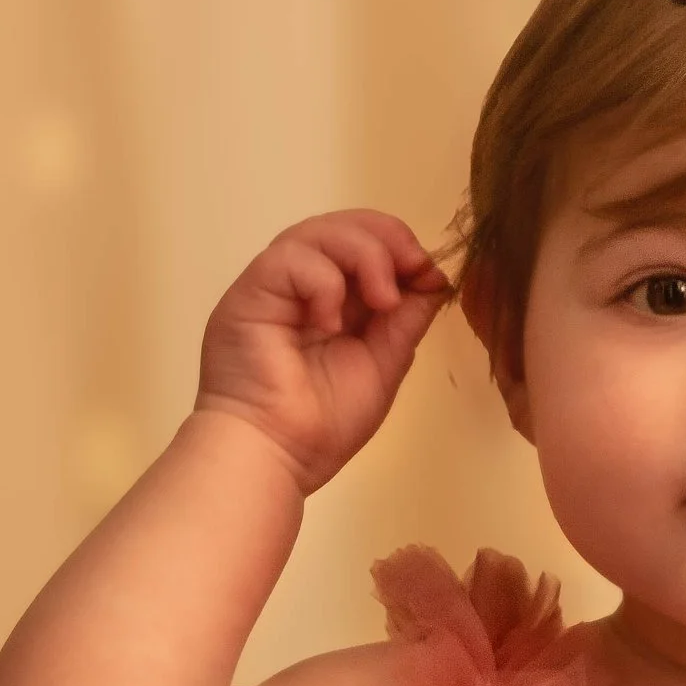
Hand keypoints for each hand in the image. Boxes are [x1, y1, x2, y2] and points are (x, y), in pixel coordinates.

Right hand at [195, 211, 451, 493]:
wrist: (275, 458)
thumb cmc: (321, 426)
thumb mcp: (383, 365)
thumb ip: (406, 320)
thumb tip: (435, 279)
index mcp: (330, 302)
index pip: (363, 245)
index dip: (400, 248)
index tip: (430, 273)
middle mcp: (299, 287)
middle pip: (341, 226)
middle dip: (386, 238)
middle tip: (412, 269)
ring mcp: (273, 287)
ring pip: (317, 232)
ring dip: (363, 255)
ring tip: (381, 301)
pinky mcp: (250, 292)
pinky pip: (289, 258)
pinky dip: (323, 283)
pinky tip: (330, 324)